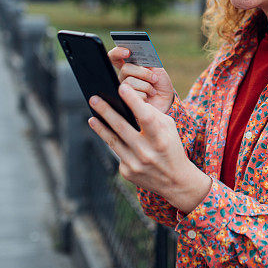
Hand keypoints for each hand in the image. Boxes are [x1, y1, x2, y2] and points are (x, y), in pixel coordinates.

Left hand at [87, 84, 211, 213]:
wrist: (175, 180)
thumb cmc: (171, 147)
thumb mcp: (169, 128)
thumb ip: (152, 114)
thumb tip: (130, 102)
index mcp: (160, 138)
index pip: (145, 116)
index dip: (133, 101)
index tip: (122, 88)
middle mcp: (146, 152)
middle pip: (122, 127)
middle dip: (106, 111)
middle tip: (94, 99)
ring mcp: (135, 164)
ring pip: (112, 141)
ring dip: (100, 128)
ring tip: (92, 117)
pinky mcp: (127, 172)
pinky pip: (118, 153)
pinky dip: (114, 143)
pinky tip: (109, 136)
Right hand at [108, 46, 175, 112]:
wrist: (166, 101)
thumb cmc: (161, 84)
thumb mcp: (158, 70)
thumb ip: (148, 62)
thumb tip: (139, 56)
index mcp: (130, 66)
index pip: (115, 57)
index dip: (117, 52)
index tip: (127, 52)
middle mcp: (124, 77)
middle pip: (125, 69)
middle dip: (143, 73)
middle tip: (155, 78)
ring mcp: (123, 89)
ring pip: (129, 82)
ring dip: (146, 86)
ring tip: (153, 91)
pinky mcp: (125, 100)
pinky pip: (131, 94)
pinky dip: (144, 95)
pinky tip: (148, 98)